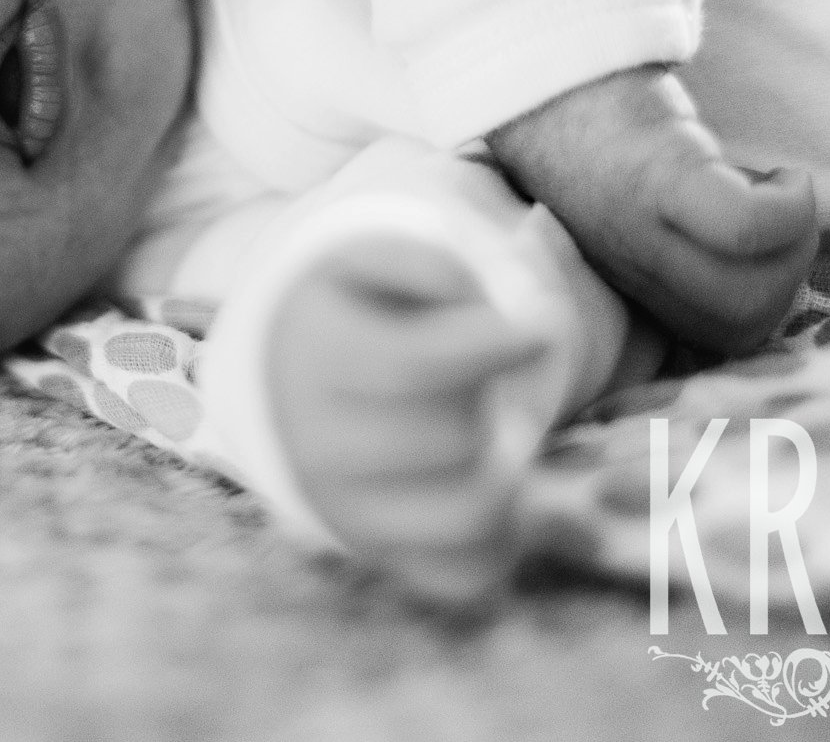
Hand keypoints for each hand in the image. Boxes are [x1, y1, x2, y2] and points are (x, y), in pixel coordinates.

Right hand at [269, 229, 550, 607]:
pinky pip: (467, 570)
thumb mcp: (376, 257)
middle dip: (487, 400)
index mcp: (320, 360)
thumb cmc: (358, 306)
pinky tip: (492, 482)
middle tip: (482, 381)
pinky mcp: (380, 554)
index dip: (494, 346)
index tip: (542, 328)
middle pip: (453, 438)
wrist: (287, 373)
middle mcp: (320, 448)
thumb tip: (486, 309)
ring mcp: (347, 512)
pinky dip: (501, 535)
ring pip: (470, 513)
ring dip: (507, 471)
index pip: (416, 366)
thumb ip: (430, 265)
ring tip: (500, 434)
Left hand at [486, 65, 816, 353]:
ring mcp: (641, 229)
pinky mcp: (657, 180)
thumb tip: (767, 266)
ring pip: (746, 294)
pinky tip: (783, 176)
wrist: (538, 75)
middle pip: (739, 328)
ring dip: (794, 247)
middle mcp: (634, 268)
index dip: (764, 308)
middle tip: (786, 221)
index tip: (770, 251)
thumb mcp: (634, 210)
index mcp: (634, 283)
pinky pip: (743, 227)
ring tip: (784, 196)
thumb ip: (677, 248)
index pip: (712, 346)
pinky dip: (786, 208)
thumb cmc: (599, 136)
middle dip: (789, 283)